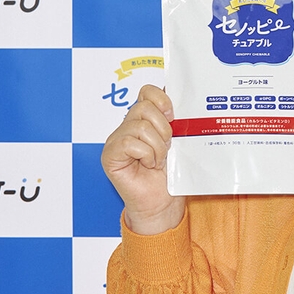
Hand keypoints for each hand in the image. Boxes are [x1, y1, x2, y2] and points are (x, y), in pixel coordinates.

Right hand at [101, 84, 185, 234]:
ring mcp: (116, 139)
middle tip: (167, 146)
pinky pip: (130, 143)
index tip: (174, 116)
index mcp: (144, 119)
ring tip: (159, 160)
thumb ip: (175, 120)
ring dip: (157, 146)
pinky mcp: (109, 154)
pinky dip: (146, 155)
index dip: (162, 100)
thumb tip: (183, 98)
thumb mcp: (178, 140)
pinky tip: (148, 166)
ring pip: (140, 126)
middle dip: (163, 128)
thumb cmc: (170, 173)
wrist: (163, 202)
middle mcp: (127, 125)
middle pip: (144, 107)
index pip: (147, 91)